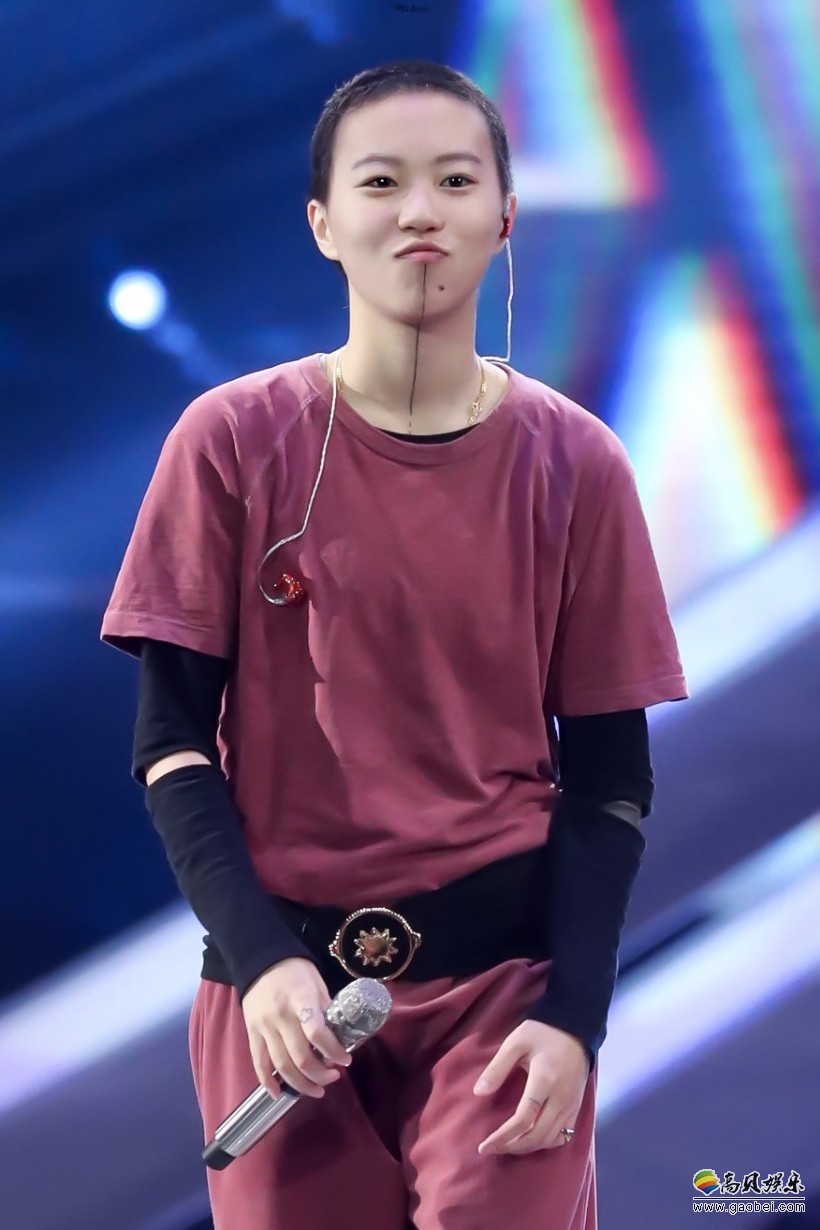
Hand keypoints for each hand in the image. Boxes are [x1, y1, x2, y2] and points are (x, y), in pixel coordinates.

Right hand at [241, 957, 352, 1099]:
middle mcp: (281, 1016)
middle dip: (320, 1075)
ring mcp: (263, 1026)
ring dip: (301, 1084)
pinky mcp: (251, 1033)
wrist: (261, 959)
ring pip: (281, 1066)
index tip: (346, 1060)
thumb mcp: (317, 984)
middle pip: (300, 1057)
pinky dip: (268, 1083)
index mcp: (301, 1000)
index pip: (316, 1033)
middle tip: (334, 1078)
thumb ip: (326, 1010)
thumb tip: (339, 1037)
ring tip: (317, 1090)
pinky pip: (259, 1063)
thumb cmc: (295, 971)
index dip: (333, 1051)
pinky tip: (280, 1094)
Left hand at [474, 1020, 589, 1154]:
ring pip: (550, 1139)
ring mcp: (572, 1104)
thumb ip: (497, 1067)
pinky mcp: (577, 1106)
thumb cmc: (542, 1032)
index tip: (484, 1145)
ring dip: (528, 1148)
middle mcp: (561, 1097)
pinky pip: (564, 1135)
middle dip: (512, 1147)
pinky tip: (531, 1141)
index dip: (503, 1137)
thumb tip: (478, 1093)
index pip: (524, 1119)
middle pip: (537, 1135)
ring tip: (507, 1146)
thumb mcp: (516, 1042)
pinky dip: (546, 1143)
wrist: (576, 1027)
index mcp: (545, 1079)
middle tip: (492, 1148)